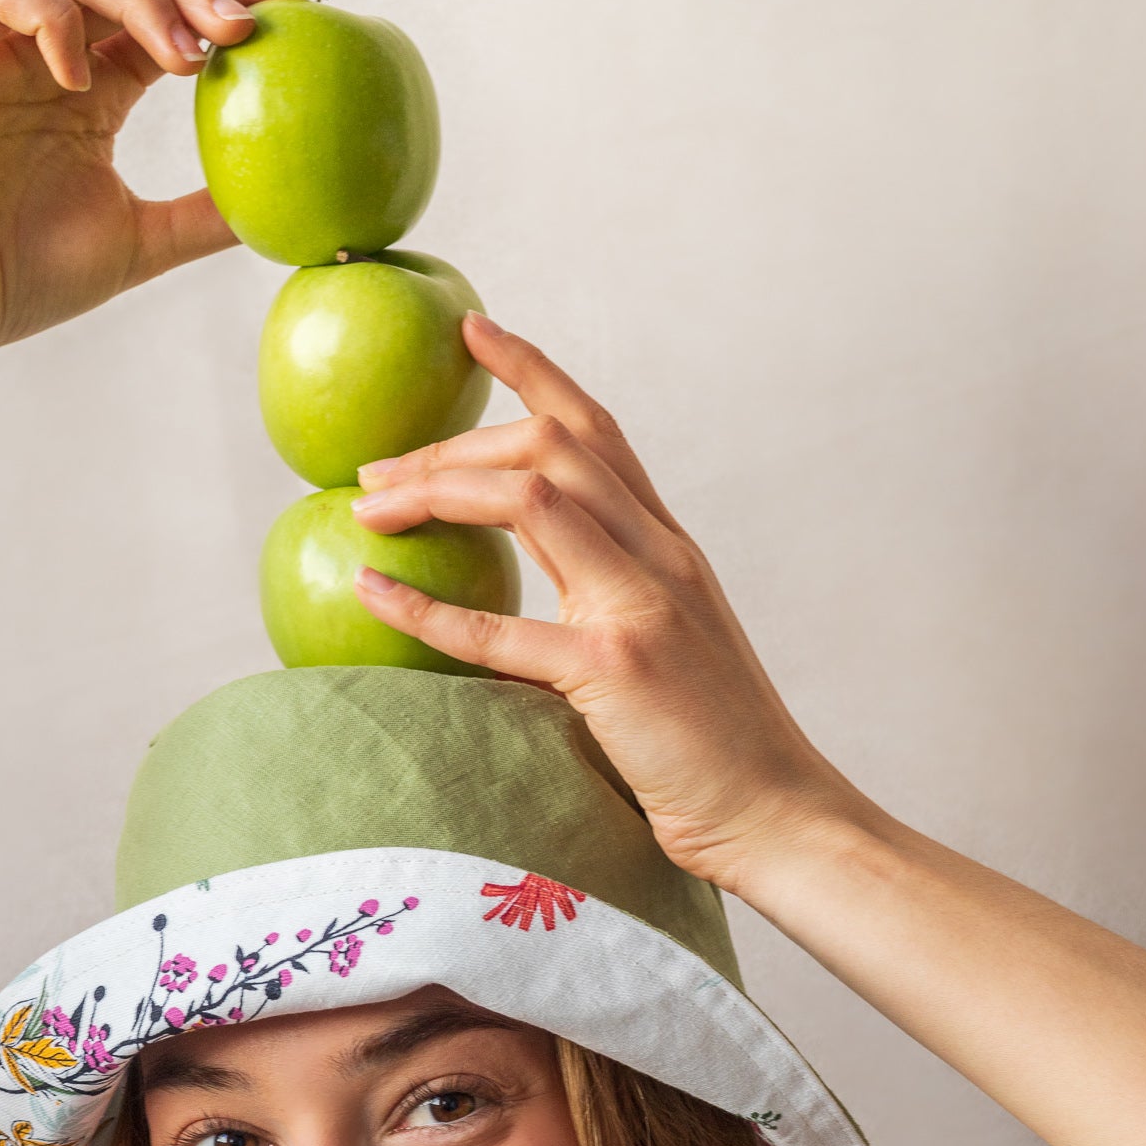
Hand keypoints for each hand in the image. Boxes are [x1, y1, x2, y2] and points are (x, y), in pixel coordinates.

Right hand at [0, 0, 310, 357]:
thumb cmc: (28, 278)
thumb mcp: (144, 243)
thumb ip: (205, 215)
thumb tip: (285, 207)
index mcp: (97, 89)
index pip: (172, 16)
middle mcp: (55, 55)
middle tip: (245, 27)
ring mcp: (5, 45)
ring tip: (185, 57)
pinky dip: (51, 16)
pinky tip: (81, 80)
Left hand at [351, 316, 872, 891]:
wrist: (777, 812)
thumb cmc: (717, 749)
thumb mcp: (669, 649)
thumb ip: (612, 602)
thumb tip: (537, 594)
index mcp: (670, 548)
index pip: (598, 431)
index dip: (533, 371)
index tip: (472, 333)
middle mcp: (660, 557)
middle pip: (552, 448)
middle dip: (455, 443)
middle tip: (378, 471)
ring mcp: (641, 606)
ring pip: (531, 499)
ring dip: (437, 488)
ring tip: (369, 507)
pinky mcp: (615, 669)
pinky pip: (502, 627)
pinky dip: (428, 606)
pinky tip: (372, 591)